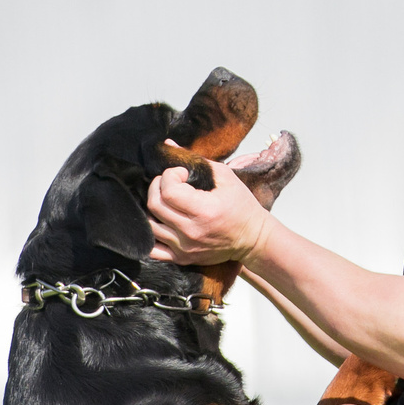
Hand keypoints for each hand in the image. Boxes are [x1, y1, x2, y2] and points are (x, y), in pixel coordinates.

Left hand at [146, 164, 271, 264]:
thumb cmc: (242, 207)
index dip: (169, 176)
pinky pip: (153, 250)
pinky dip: (150, 234)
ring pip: (150, 225)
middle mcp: (191, 232)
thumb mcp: (225, 177)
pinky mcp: (182, 258)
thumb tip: (168, 145)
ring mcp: (185, 248)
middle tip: (170, 182)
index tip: (181, 173)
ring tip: (167, 200)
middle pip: (155, 205)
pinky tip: (161, 221)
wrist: (253, 238)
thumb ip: (196, 160)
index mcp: (205, 211)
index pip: (168, 191)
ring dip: (154, 207)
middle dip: (157, 186)